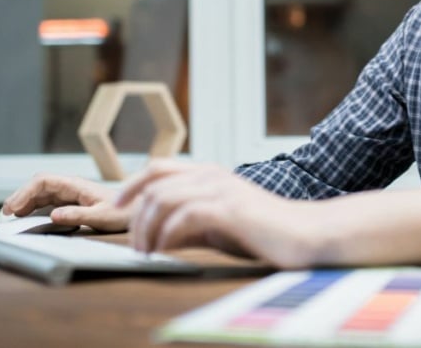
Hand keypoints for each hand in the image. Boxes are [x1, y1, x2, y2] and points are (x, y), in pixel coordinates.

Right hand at [2, 173, 129, 231]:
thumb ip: (78, 215)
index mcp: (76, 185)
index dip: (25, 192)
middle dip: (20, 196)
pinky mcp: (71, 202)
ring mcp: (70, 193)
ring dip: (25, 201)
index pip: (44, 181)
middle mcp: (71, 186)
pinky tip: (26, 216)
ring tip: (11, 215)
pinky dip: (34, 207)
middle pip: (38, 185)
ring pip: (41, 193)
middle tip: (6, 213)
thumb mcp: (101, 216)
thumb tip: (53, 215)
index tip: (13, 206)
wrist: (137, 210)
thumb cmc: (122, 212)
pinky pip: (47, 201)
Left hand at [115, 160, 324, 267]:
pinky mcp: (230, 209)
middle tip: (136, 247)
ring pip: (164, 199)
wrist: (304, 234)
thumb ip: (190, 224)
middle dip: (136, 217)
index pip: (158, 168)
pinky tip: (166, 251)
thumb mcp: (218, 225)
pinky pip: (184, 216)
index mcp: (209, 173)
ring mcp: (221, 189)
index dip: (131, 185)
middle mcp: (212, 175)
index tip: (116, 207)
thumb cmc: (264, 231)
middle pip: (154, 185)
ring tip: (147, 253)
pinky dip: (167, 234)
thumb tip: (158, 235)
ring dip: (147, 228)